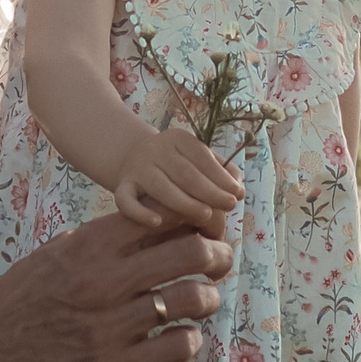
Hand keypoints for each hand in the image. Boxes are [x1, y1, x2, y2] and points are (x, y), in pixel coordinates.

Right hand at [0, 213, 232, 361]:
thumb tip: (162, 219)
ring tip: (203, 299)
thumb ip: (108, 238)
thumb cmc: (29, 292)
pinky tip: (181, 336)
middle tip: (221, 261)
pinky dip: (190, 338)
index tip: (206, 226)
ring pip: (193, 299)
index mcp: (93, 245)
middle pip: (191, 252)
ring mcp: (111, 327)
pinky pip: (178, 346)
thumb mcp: (63, 248)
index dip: (196, 218)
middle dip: (218, 254)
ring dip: (208, 297)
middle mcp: (105, 281)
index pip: (166, 215)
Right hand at [111, 125, 244, 235]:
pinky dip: (140, 212)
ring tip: (206, 216)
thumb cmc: (176, 163)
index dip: (221, 176)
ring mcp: (137, 169)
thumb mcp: (196, 157)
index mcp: (177, 138)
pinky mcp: (122, 186)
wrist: (132, 156)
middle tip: (229, 207)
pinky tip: (157, 222)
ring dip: (185, 203)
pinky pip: (126, 200)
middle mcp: (155, 150)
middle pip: (185, 173)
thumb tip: (238, 188)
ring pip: (161, 187)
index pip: (201, 157)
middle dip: (210, 191)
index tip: (238, 194)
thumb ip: (220, 169)